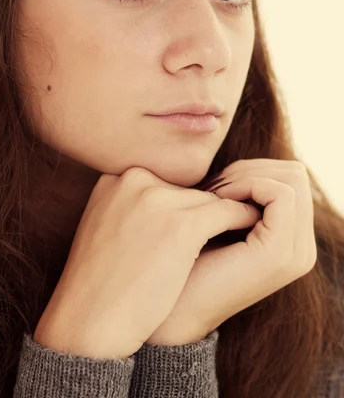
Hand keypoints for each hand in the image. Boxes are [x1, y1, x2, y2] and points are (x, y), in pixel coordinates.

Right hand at [33, 166, 260, 358]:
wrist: (87, 321)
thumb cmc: (97, 283)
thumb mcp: (103, 224)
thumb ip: (129, 203)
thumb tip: (165, 200)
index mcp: (115, 177)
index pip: (160, 183)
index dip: (170, 211)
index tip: (174, 233)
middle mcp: (136, 179)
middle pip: (183, 190)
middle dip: (188, 218)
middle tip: (192, 246)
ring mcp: (158, 200)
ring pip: (207, 201)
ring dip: (212, 223)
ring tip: (214, 246)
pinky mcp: (183, 225)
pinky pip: (227, 212)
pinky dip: (239, 220)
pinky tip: (246, 229)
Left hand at [146, 158, 316, 346]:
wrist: (171, 309)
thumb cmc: (186, 261)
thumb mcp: (221, 221)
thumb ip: (240, 197)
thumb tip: (244, 164)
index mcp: (293, 241)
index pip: (292, 177)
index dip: (253, 168)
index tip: (216, 183)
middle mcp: (302, 248)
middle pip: (295, 173)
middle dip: (252, 168)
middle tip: (215, 185)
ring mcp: (296, 252)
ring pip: (291, 178)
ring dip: (248, 175)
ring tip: (214, 193)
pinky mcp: (280, 252)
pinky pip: (280, 193)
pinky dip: (248, 185)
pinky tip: (218, 200)